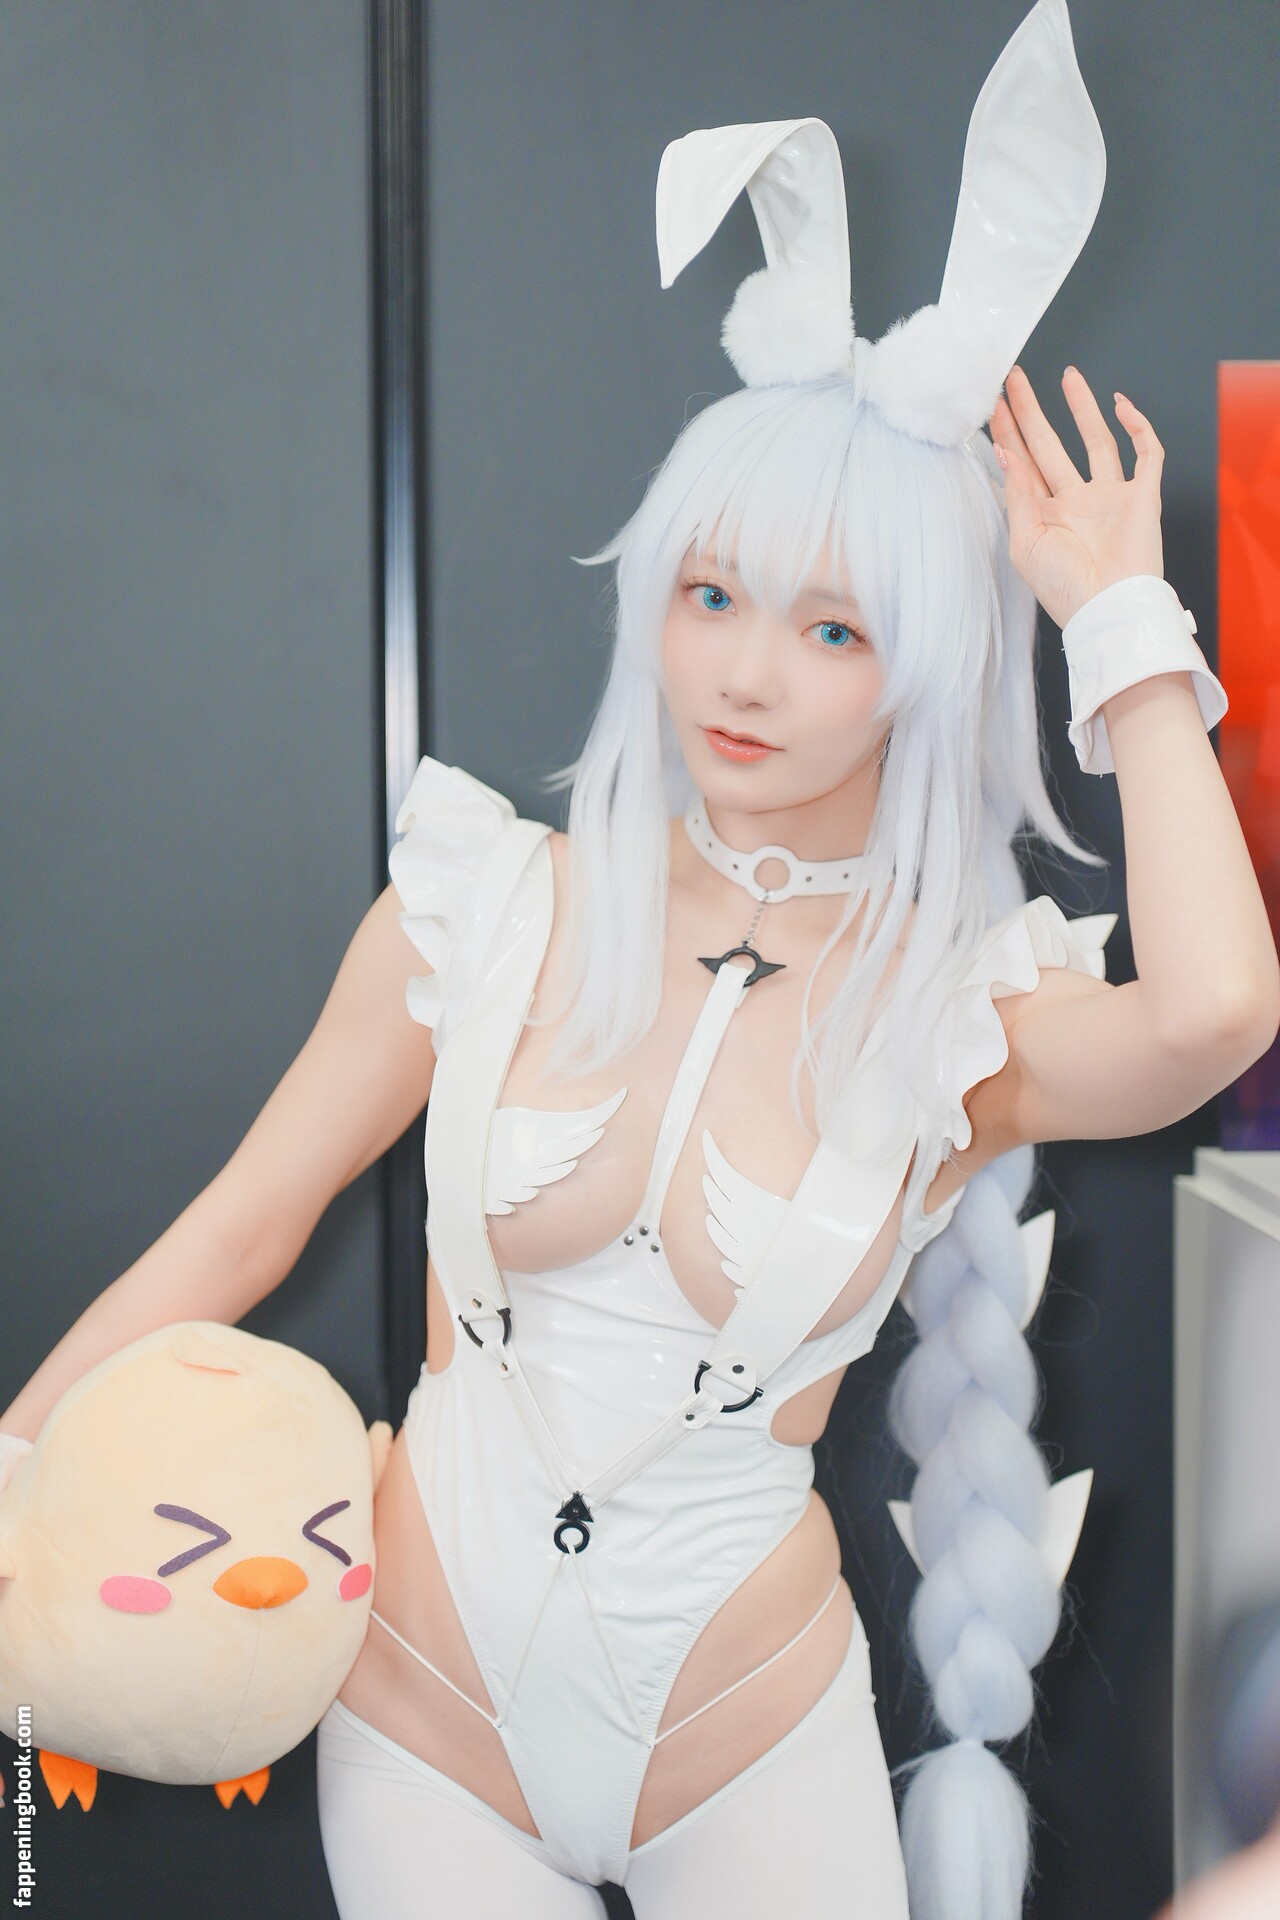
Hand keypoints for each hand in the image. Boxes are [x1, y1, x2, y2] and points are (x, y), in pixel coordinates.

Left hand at [988, 364, 1165, 630]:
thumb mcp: (1025, 543)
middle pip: (1050, 445)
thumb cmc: (1065, 588)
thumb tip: (1005, 452)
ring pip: (1096, 441)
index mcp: (1044, 515)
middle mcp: (1075, 502)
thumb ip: (1017, 495)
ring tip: (1068, 377)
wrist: (1110, 609)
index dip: (1007, 434)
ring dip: (1082, 409)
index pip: (1022, 464)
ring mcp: (1109, 497)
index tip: (993, 405)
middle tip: (1015, 379)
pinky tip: (1122, 405)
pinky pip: (1147, 455)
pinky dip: (1139, 427)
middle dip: (1032, 412)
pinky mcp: (1142, 496)